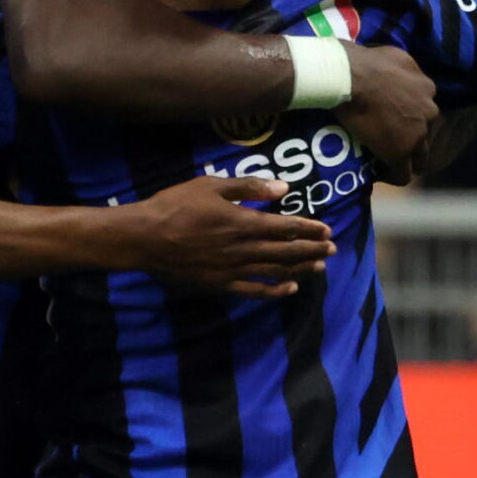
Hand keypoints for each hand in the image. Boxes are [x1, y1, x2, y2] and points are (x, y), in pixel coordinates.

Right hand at [125, 176, 335, 298]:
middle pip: (285, 251)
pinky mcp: (220, 284)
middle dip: (312, 249)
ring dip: (300, 269)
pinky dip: (274, 291)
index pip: (284, 227)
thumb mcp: (211, 186)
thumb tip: (284, 188)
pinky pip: (253, 291)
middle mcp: (243, 249)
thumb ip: (248, 187)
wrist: (144, 238)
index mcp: (242, 222)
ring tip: (320, 266)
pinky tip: (290, 288)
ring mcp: (232, 269)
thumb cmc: (176, 205)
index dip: (308, 229)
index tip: (326, 229)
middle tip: (332, 249)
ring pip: (275, 271)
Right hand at [333, 43, 437, 177]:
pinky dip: (394, 175)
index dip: (412, 113)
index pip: (425, 106)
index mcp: (427, 88)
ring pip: (420, 156)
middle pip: (426, 131)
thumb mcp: (397, 56)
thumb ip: (407, 70)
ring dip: (408, 159)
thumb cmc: (369, 62)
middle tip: (392, 138)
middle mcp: (428, 111)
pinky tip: (383, 175)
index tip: (396, 117)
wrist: (351, 78)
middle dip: (413, 137)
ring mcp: (416, 134)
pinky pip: (403, 174)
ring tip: (391, 162)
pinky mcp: (400, 152)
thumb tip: (401, 75)